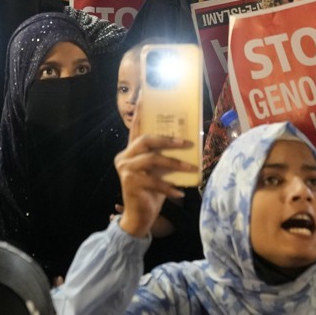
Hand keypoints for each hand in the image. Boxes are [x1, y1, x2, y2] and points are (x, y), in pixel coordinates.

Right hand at [115, 113, 193, 238]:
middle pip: (146, 140)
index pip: (136, 129)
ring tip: (191, 168)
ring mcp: (126, 170)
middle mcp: (124, 157)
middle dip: (168, 140)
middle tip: (187, 142)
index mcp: (130, 152)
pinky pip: (155, 181)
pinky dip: (170, 187)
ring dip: (175, 163)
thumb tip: (186, 145)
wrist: (139, 218)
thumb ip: (163, 158)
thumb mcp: (158, 172)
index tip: (145, 96)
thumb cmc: (151, 193)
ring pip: (153, 159)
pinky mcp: (131, 183)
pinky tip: (180, 193)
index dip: (141, 113)